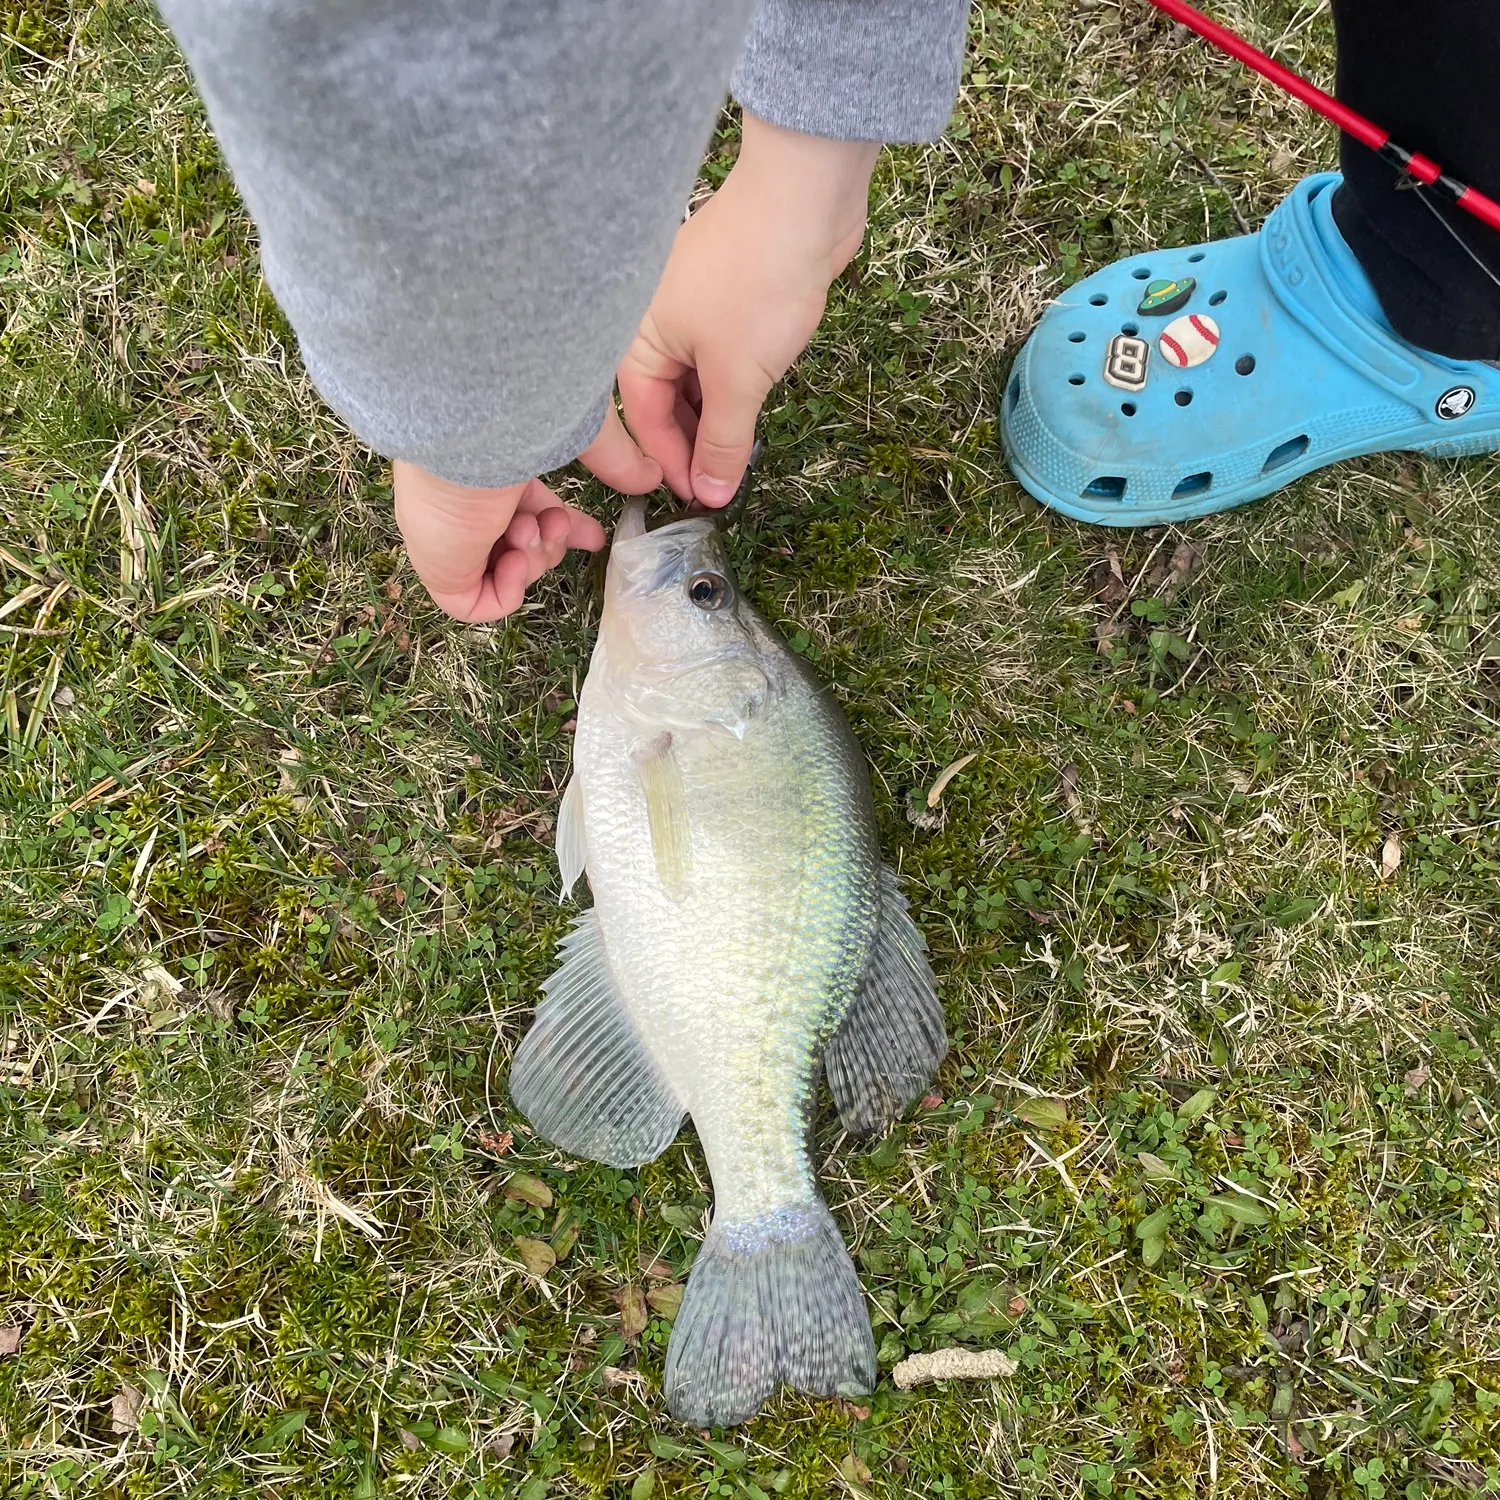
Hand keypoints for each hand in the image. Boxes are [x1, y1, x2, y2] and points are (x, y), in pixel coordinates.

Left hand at [394, 404, 659, 621]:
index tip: (595, 538)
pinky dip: (509, 591)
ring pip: (504, 573)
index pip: (525, 509)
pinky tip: (516, 558)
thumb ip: (616, 459)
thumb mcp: (580, 436)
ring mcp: (447, 539)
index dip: (562, 527)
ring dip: (534, 556)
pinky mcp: (440, 570)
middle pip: (518, 544)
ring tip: (529, 528)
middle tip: (558, 525)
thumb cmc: (514, 417)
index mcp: (486, 470)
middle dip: (553, 543)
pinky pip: (478, 605)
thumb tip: (652, 477)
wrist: (470, 429)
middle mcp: (461, 504)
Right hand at [618, 112, 879, 507]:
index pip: (645, 418)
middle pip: (665, 398)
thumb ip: (724, 441)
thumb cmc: (758, 281)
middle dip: (695, 442)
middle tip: (723, 482)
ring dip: (716, 415)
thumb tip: (711, 493)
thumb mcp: (738, 378)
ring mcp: (691, 304)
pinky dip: (732, 383)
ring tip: (741, 453)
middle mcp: (654, 320)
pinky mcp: (726, 294)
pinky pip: (719, 352)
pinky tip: (752, 407)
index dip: (673, 463)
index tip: (703, 499)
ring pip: (695, 376)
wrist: (804, 198)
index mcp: (637, 338)